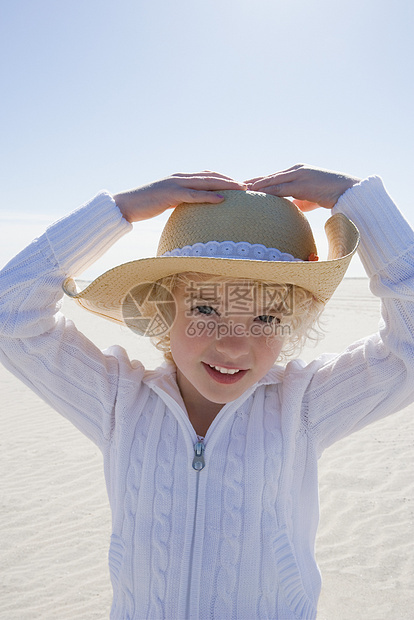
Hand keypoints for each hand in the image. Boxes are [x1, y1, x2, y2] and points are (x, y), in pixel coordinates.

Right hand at [113, 171, 246, 222]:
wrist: (127, 205)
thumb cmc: (146, 206)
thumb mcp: (167, 202)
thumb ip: (180, 201)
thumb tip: (192, 209)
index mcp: (180, 179)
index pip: (207, 175)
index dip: (224, 178)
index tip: (240, 184)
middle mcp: (180, 177)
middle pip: (211, 176)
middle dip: (231, 180)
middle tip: (249, 185)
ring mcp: (175, 184)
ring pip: (206, 182)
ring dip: (226, 185)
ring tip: (242, 189)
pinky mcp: (170, 194)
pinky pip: (193, 195)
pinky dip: (209, 196)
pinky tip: (222, 200)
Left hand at [245, 164, 360, 210]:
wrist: (347, 191)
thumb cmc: (330, 196)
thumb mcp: (310, 199)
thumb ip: (298, 201)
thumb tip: (291, 209)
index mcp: (296, 173)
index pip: (273, 178)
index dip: (258, 183)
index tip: (243, 187)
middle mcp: (295, 171)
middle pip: (268, 177)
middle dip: (251, 182)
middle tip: (234, 186)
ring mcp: (298, 175)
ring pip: (271, 181)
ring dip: (255, 185)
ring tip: (240, 190)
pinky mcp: (302, 183)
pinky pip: (280, 187)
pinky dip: (266, 190)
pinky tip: (255, 193)